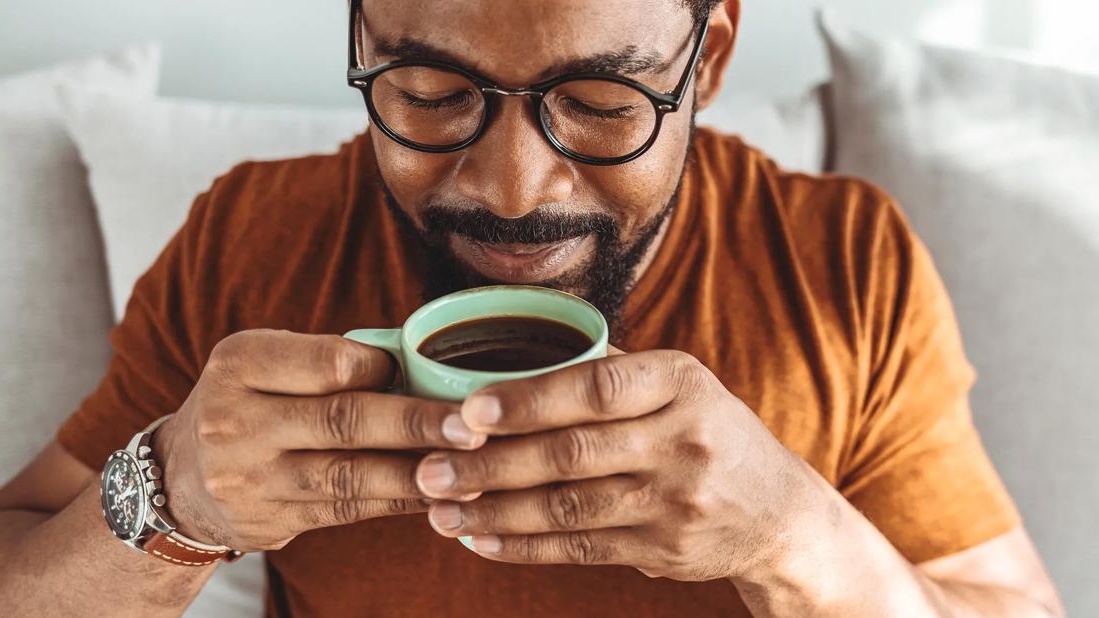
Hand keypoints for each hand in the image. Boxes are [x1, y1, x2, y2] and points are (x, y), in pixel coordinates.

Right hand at [153, 329, 486, 551]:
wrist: (178, 479)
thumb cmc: (248, 402)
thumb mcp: (265, 364)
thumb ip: (328, 361)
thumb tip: (420, 364)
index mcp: (241, 364)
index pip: (328, 363)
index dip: (384, 369)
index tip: (425, 374)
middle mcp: (237, 420)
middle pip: (344, 420)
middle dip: (417, 424)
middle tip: (474, 426)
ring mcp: (250, 477)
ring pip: (350, 474)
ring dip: (417, 472)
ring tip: (471, 468)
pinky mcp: (270, 520)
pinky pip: (347, 509)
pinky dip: (397, 500)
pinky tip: (436, 494)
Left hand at [417, 350, 809, 580]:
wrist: (778, 512)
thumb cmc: (708, 431)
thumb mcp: (681, 385)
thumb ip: (610, 369)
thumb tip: (518, 345)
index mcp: (681, 382)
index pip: (597, 389)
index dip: (529, 399)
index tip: (468, 410)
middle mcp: (684, 440)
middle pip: (572, 454)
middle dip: (491, 464)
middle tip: (428, 470)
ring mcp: (676, 501)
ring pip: (569, 509)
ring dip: (496, 512)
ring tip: (440, 510)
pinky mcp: (664, 549)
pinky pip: (581, 549)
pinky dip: (525, 547)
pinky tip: (481, 540)